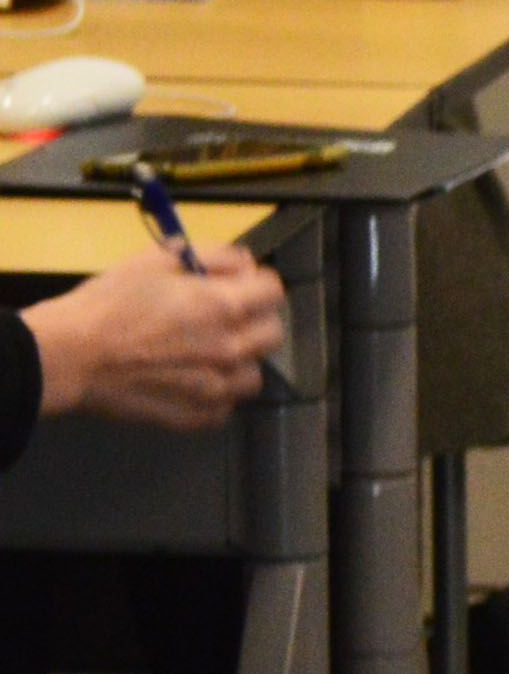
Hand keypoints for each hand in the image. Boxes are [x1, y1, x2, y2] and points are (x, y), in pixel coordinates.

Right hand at [24, 246, 286, 433]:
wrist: (70, 356)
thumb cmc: (106, 304)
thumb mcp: (152, 261)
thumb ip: (209, 257)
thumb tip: (242, 263)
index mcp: (222, 306)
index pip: (273, 291)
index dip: (257, 283)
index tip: (240, 284)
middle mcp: (230, 349)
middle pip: (272, 333)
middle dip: (253, 319)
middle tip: (221, 316)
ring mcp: (218, 388)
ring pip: (253, 373)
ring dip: (237, 360)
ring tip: (203, 351)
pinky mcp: (201, 416)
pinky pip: (226, 404)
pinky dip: (214, 392)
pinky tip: (187, 378)